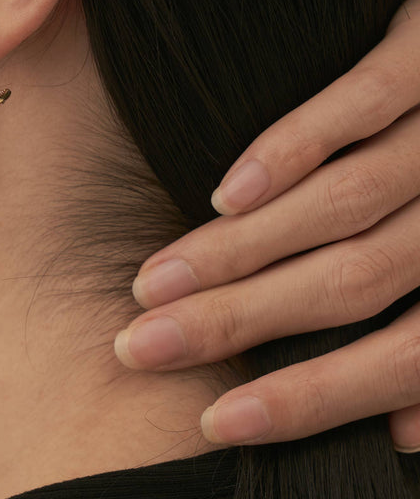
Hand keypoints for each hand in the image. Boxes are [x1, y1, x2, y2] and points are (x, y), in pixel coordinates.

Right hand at [114, 0, 419, 451]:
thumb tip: (402, 434)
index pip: (404, 359)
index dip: (310, 400)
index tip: (217, 419)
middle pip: (350, 284)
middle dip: (237, 321)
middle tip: (143, 344)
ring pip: (341, 205)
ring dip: (238, 249)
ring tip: (157, 280)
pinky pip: (363, 103)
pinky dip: (292, 149)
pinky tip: (227, 192)